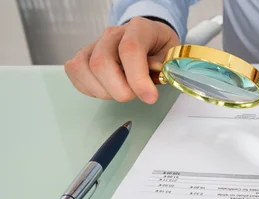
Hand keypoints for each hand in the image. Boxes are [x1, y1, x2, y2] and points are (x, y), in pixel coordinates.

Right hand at [64, 17, 179, 103]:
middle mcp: (113, 34)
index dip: (138, 79)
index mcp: (139, 28)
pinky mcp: (83, 56)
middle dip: (120, 90)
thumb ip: (164, 67)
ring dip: (105, 91)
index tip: (149, 97)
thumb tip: (150, 78)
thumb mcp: (171, 56)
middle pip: (102, 63)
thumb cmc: (160, 49)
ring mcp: (94, 44)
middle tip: (136, 96)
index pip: (130, 50)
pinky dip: (91, 89)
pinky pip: (76, 73)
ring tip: (123, 91)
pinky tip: (109, 89)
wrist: (149, 40)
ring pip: (84, 69)